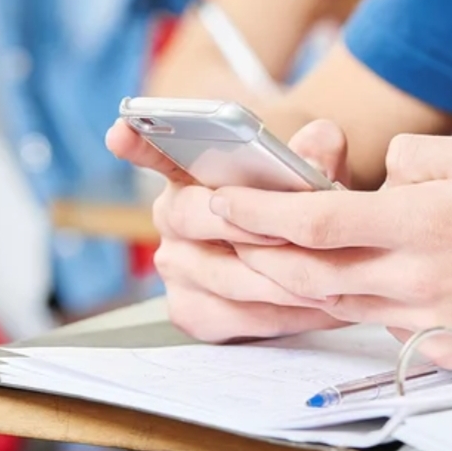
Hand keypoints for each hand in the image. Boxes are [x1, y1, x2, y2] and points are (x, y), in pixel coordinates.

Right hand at [106, 119, 351, 340]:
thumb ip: (318, 151)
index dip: (137, 144)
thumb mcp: (314, 171)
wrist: (310, 257)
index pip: (155, 152)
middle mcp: (173, 218)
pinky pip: (236, 318)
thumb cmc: (301, 204)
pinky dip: (282, 314)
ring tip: (329, 279)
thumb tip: (319, 145)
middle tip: (288, 232)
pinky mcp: (192, 312)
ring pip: (222, 276)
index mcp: (191, 173)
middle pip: (192, 217)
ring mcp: (176, 268)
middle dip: (244, 226)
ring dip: (279, 280)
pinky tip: (318, 308)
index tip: (122, 132)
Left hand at [207, 132, 451, 367]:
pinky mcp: (445, 351)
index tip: (217, 199)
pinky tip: (334, 290)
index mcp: (427, 225)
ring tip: (243, 260)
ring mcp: (430, 323)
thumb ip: (420, 162)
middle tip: (203, 234)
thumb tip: (380, 175)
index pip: (318, 221)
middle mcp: (419, 280)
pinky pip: (380, 327)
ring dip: (282, 284)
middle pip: (308, 275)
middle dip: (245, 253)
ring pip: (334, 306)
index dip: (258, 212)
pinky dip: (347, 307)